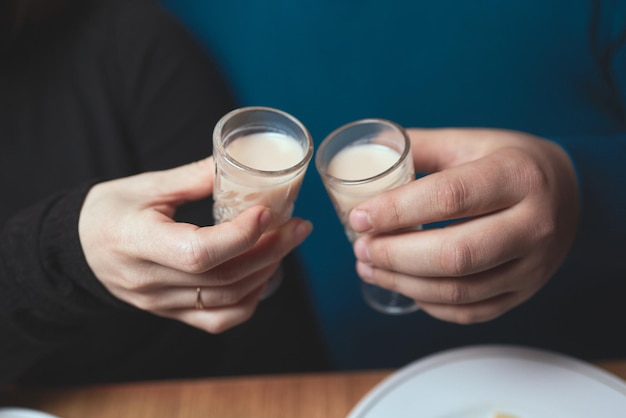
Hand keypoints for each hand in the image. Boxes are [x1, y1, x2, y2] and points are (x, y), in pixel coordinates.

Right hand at [78, 157, 311, 332]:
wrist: (79, 249)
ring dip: (266, 272)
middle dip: (270, 250)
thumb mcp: (146, 185)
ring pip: (227, 300)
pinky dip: (250, 300)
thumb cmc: (110, 211)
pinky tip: (265, 274)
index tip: (268, 211)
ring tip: (288, 243)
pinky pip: (218, 320)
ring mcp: (161, 303)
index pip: (198, 252)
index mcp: (137, 241)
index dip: (240, 236)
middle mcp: (149, 281)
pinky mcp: (170, 313)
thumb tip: (240, 164)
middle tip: (298, 226)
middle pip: (223, 277)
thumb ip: (194, 177)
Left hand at [349, 128, 578, 323]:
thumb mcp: (471, 141)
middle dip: (395, 256)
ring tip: (369, 268)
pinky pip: (470, 312)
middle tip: (361, 248)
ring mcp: (533, 265)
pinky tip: (404, 286)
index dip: (396, 210)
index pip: (450, 197)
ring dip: (403, 284)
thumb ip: (421, 147)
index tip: (359, 217)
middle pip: (454, 254)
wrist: (571, 193)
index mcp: (517, 176)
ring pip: (459, 291)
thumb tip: (367, 155)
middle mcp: (533, 224)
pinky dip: (429, 304)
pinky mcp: (524, 291)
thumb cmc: (510, 163)